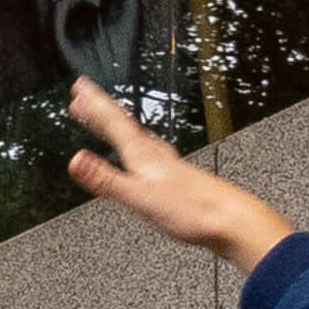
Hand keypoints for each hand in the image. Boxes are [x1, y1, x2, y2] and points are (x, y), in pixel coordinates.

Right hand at [58, 83, 297, 274]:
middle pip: (124, 127)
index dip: (95, 104)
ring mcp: (169, 167)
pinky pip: (151, 155)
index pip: (114, 123)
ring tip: (108, 121)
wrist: (232, 221)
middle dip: (102, 111)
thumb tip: (76, 160)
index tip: (81, 87)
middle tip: (85, 97)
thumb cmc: (193, 211)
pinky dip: (139, 147)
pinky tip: (145, 157)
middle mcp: (157, 156)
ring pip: (138, 138)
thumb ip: (106, 180)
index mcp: (144, 156)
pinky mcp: (179, 181)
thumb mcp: (139, 197)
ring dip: (119, 127)